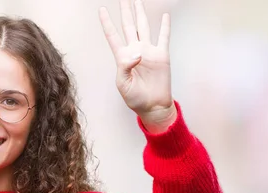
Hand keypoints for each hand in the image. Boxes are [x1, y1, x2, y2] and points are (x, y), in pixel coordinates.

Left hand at [99, 0, 176, 131]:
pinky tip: (165, 16)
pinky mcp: (162, 55)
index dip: (107, 23)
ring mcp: (149, 51)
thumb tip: (136, 53)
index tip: (102, 10)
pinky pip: (163, 37)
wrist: (153, 106)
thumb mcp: (123, 84)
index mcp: (123, 57)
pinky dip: (165, 26)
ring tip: (138, 0)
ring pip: (144, 26)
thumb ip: (125, 67)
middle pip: (128, 25)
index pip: (113, 36)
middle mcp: (135, 50)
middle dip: (126, 11)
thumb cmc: (136, 98)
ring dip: (141, 13)